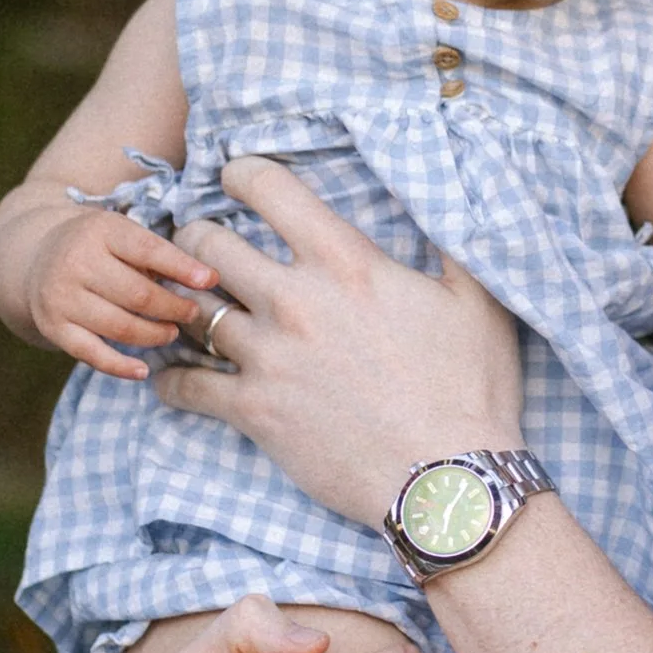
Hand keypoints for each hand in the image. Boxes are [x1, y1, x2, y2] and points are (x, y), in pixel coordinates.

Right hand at [25, 203, 216, 380]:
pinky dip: (120, 366)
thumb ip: (157, 254)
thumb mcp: (121, 234)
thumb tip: (206, 279)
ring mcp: (61, 297)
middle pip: (137, 294)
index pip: (148, 250)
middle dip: (172, 308)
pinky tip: (143, 371)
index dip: (182, 268)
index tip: (210, 280)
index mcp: (101, 230)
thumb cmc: (96, 246)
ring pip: (119, 326)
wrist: (34, 256)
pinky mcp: (52, 326)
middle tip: (192, 313)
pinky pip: (91, 354)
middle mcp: (76, 262)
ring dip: (153, 335)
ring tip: (171, 332)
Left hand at [150, 155, 518, 522]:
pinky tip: (176, 377)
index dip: (242, 173)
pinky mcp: (253, 411)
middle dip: (199, 238)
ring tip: (189, 310)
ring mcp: (267, 357)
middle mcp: (295, 300)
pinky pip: (185, 386)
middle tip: (205, 249)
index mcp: (346, 262)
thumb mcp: (479, 301)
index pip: (268, 187)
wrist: (448, 478)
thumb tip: (451, 199)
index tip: (236, 178)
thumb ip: (454, 244)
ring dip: (184, 306)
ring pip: (189, 310)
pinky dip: (172, 380)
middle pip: (206, 243)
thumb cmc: (469, 389)